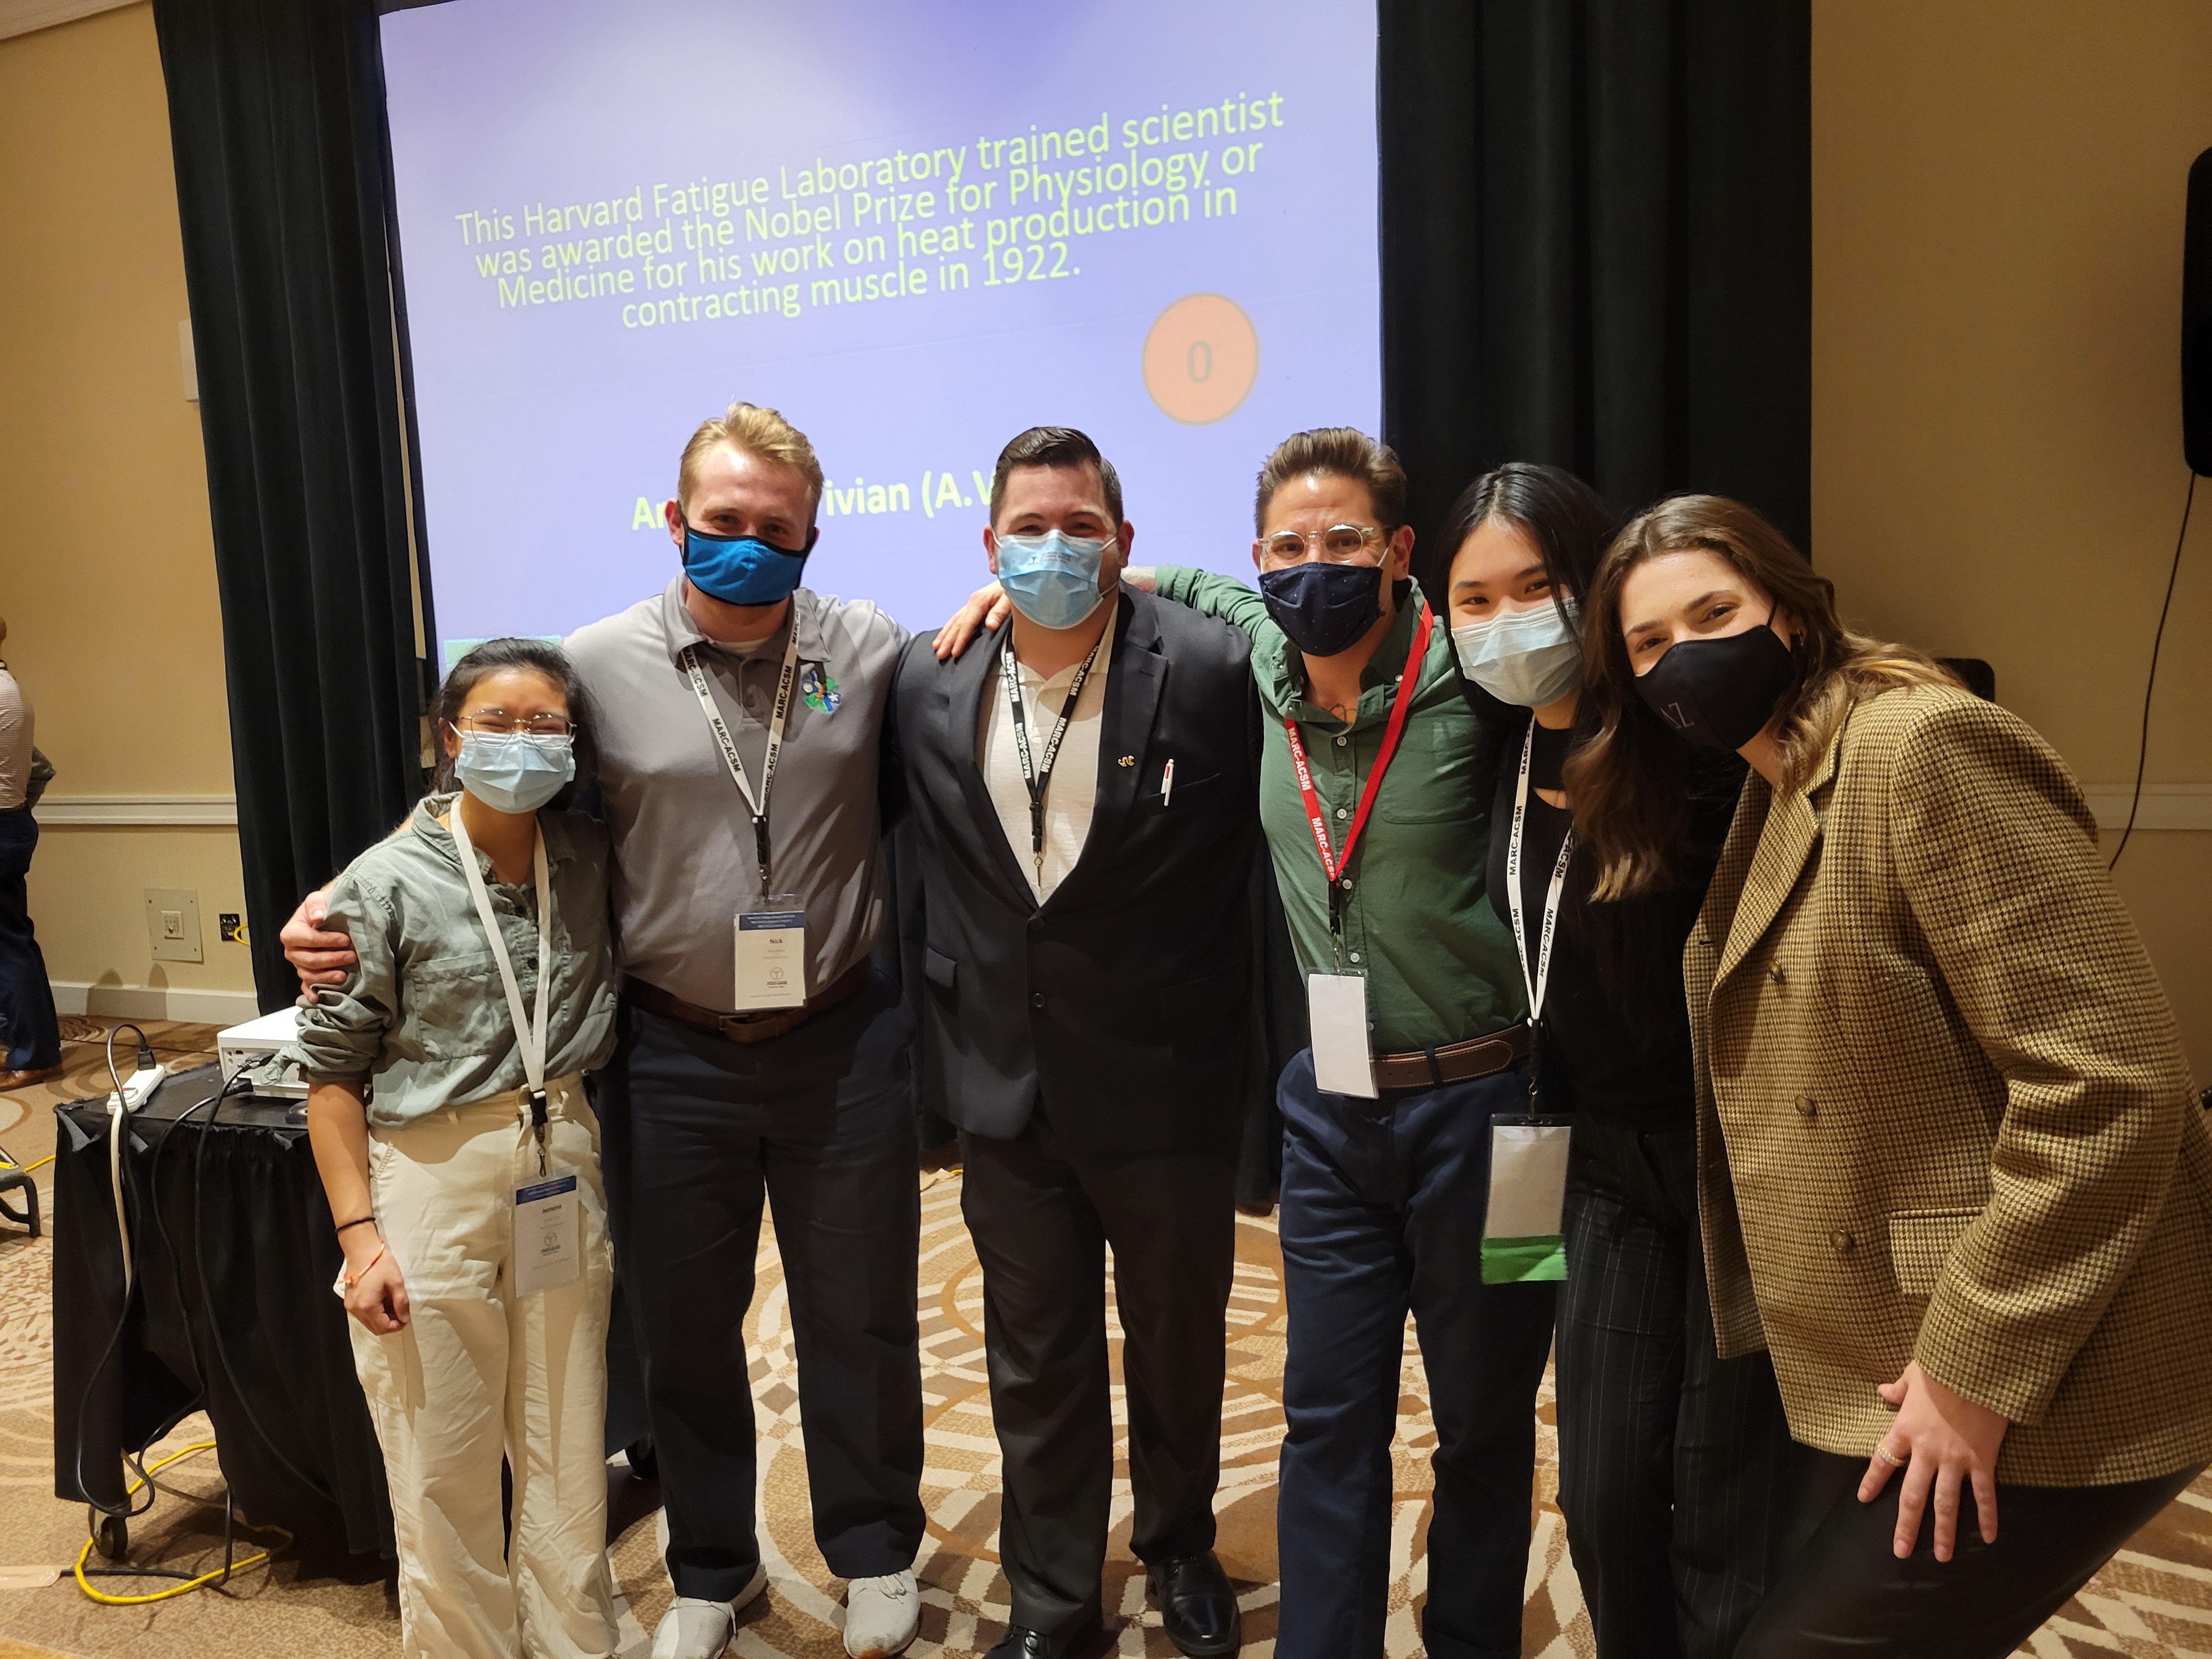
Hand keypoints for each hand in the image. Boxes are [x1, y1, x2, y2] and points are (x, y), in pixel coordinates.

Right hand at [282, 887, 354, 998]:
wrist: (326, 916)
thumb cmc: (321, 908)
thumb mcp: (317, 900)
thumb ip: (316, 905)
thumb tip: (319, 916)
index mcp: (291, 933)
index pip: (307, 940)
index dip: (326, 941)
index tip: (345, 939)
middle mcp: (292, 951)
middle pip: (309, 960)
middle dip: (331, 959)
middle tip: (351, 956)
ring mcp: (299, 965)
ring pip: (309, 975)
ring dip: (327, 977)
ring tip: (344, 975)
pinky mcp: (307, 974)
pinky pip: (306, 987)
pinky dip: (312, 993)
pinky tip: (319, 998)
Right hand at [343, 1238, 409, 1332]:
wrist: (362, 1251)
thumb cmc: (380, 1264)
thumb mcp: (397, 1283)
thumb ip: (402, 1303)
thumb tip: (404, 1319)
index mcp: (367, 1306)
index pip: (383, 1328)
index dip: (397, 1325)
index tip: (405, 1316)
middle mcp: (356, 1310)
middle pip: (375, 1329)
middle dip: (390, 1323)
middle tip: (399, 1310)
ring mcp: (350, 1307)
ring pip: (369, 1323)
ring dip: (382, 1318)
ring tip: (390, 1302)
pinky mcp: (349, 1302)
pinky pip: (363, 1315)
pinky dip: (374, 1313)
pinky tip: (381, 1299)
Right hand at [932, 582, 1009, 659]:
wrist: (1016, 576)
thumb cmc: (1015, 589)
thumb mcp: (1011, 599)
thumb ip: (1000, 612)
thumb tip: (990, 625)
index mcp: (979, 601)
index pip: (967, 624)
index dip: (960, 639)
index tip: (954, 653)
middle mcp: (972, 602)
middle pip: (957, 624)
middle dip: (947, 640)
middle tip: (940, 655)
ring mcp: (972, 603)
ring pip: (954, 621)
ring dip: (945, 635)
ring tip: (936, 647)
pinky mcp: (975, 605)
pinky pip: (958, 618)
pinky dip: (950, 628)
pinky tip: (945, 634)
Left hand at [1859, 1359, 2007, 1560]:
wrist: (1976, 1369)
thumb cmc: (1943, 1370)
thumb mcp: (1913, 1375)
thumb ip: (1897, 1389)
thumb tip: (1884, 1391)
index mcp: (1904, 1431)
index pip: (1883, 1462)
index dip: (1872, 1482)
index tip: (1863, 1499)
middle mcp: (1926, 1452)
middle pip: (1912, 1496)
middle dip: (1906, 1526)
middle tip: (1901, 1551)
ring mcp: (1955, 1460)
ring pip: (1946, 1504)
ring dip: (1945, 1533)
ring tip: (1943, 1557)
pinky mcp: (1982, 1462)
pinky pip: (1984, 1495)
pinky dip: (1987, 1517)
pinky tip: (1989, 1537)